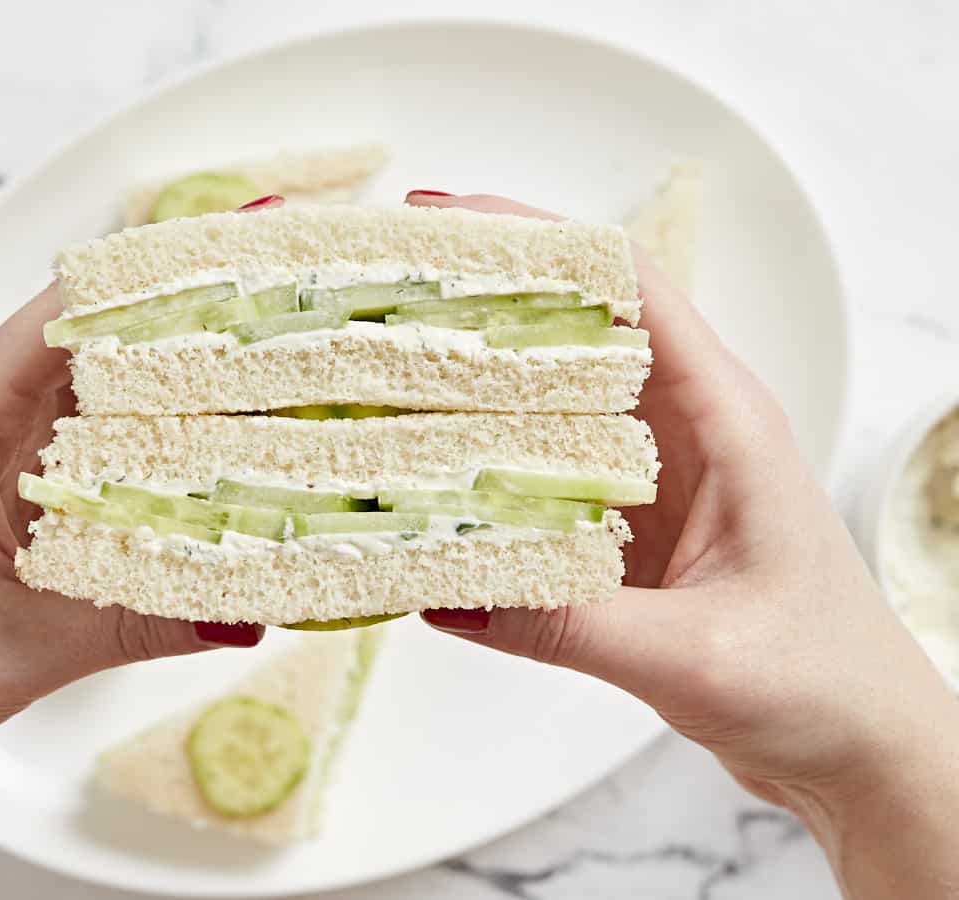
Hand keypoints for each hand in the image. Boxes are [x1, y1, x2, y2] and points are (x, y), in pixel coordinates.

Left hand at [0, 195, 286, 895]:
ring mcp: (5, 453)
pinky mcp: (22, 494)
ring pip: (107, 401)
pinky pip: (103, 454)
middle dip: (193, 338)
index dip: (160, 283)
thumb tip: (250, 612)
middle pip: (103, 346)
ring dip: (180, 398)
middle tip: (283, 340)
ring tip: (271, 396)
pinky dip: (157, 456)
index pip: (72, 307)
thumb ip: (145, 622)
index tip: (241, 272)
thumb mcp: (27, 642)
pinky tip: (216, 471)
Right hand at [409, 192, 958, 896]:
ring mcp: (650, 475)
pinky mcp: (625, 524)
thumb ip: (567, 624)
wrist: (858, 748)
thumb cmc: (820, 685)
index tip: (445, 221)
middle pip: (572, 327)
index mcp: (724, 417)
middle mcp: (684, 428)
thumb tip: (444, 594)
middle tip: (382, 289)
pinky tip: (425, 477)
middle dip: (479, 299)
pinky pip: (541, 472)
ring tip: (381, 370)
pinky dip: (483, 463)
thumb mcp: (692, 654)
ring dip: (472, 381)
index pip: (627, 285)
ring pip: (549, 399)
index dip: (535, 239)